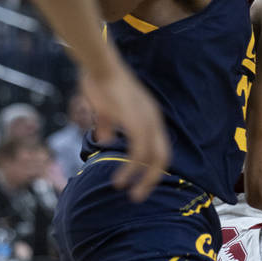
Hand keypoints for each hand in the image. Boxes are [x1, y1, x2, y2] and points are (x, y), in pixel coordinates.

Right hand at [81, 53, 170, 201]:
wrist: (99, 65)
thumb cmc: (99, 81)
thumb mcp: (105, 108)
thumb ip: (108, 125)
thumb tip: (105, 141)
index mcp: (150, 116)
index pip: (159, 147)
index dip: (152, 167)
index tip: (140, 182)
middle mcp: (153, 120)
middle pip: (162, 157)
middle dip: (151, 179)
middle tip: (138, 196)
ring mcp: (147, 121)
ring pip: (152, 159)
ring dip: (142, 179)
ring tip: (129, 193)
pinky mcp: (136, 123)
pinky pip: (139, 153)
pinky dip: (131, 170)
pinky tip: (119, 179)